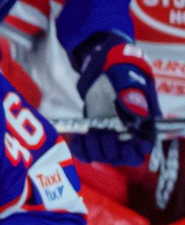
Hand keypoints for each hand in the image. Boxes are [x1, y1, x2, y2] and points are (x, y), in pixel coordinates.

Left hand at [72, 36, 159, 166]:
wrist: (102, 66)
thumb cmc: (119, 69)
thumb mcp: (126, 80)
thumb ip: (130, 98)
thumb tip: (136, 117)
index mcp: (144, 120)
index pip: (143, 148)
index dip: (132, 151)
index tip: (121, 140)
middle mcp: (129, 131)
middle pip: (122, 158)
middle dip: (110, 149)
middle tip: (102, 133)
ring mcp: (110, 135)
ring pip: (104, 157)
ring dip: (95, 148)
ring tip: (91, 132)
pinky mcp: (94, 135)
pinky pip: (87, 154)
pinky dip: (81, 149)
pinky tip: (80, 138)